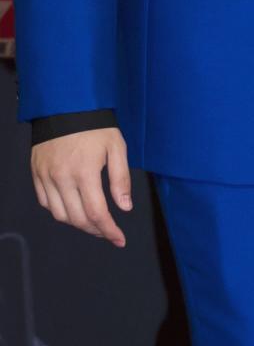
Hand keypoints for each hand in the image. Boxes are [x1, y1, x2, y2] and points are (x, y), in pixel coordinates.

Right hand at [31, 127, 132, 246]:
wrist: (65, 106)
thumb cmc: (95, 126)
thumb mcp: (116, 147)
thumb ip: (121, 178)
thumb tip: (124, 207)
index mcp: (85, 172)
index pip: (96, 213)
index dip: (109, 230)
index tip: (119, 239)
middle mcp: (62, 178)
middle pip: (77, 219)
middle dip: (95, 230)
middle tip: (108, 231)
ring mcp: (46, 177)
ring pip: (60, 215)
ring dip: (77, 223)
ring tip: (92, 221)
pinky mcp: (37, 174)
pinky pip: (45, 202)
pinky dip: (59, 211)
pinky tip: (72, 207)